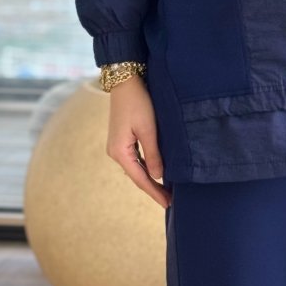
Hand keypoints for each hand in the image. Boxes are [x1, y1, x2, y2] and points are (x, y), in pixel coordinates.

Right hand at [106, 77, 171, 209]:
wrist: (125, 82)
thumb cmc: (138, 103)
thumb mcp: (148, 129)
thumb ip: (153, 154)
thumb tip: (158, 176)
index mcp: (119, 152)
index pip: (140, 179)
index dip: (154, 192)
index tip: (167, 204)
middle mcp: (115, 152)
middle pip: (137, 176)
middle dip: (153, 188)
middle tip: (170, 201)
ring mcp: (117, 146)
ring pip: (136, 168)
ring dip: (150, 179)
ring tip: (166, 190)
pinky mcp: (122, 139)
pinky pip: (135, 159)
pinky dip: (146, 167)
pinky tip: (156, 172)